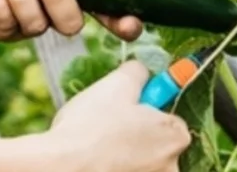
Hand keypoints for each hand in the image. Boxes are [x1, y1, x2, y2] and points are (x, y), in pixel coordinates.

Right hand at [39, 61, 190, 171]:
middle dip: (136, 135)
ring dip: (124, 154)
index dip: (147, 111)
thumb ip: (138, 73)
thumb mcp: (117, 84)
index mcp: (174, 138)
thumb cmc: (91, 127)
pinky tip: (95, 161)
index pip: (170, 120)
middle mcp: (169, 167)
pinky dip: (113, 167)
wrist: (62, 167)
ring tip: (96, 144)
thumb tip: (141, 73)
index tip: (128, 108)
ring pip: (140, 163)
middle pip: (157, 145)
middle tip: (108, 126)